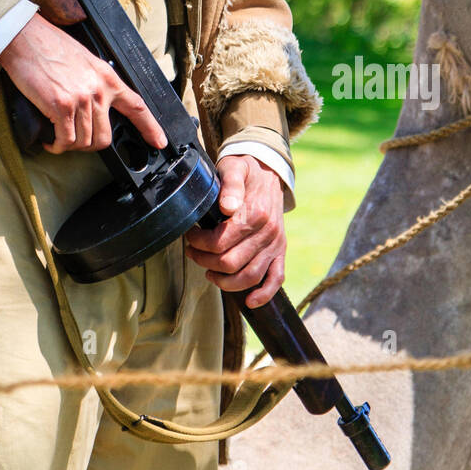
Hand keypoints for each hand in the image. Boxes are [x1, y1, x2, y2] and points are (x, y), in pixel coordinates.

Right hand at [0, 13, 166, 154]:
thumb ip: (95, 82)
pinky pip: (65, 140)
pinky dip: (57, 146)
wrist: (26, 38)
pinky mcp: (61, 106)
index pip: (136, 106)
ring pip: (84, 141)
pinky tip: (51, 142)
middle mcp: (98, 89)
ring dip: (70, 146)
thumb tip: (95, 105)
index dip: (150, 127)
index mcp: (107, 77)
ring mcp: (81, 99)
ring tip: (59, 140)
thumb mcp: (85, 60)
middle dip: (90, 145)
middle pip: (105, 136)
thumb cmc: (49, 46)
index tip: (159, 141)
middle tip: (76, 142)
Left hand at [185, 154, 285, 306]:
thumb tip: (227, 207)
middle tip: (192, 252)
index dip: (199, 243)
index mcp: (255, 214)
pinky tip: (248, 301)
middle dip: (205, 261)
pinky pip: (276, 278)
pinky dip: (263, 294)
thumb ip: (230, 185)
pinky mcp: (280, 251)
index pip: (221, 242)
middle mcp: (268, 233)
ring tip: (209, 272)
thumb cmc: (245, 170)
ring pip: (250, 276)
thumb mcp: (234, 168)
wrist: (268, 170)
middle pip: (231, 262)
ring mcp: (275, 244)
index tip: (190, 236)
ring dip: (225, 281)